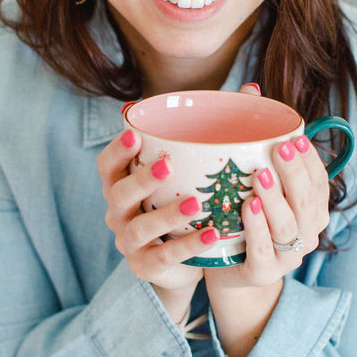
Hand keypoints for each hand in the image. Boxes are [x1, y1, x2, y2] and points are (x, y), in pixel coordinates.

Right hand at [97, 129, 203, 322]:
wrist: (179, 263)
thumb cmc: (181, 206)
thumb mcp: (185, 175)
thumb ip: (212, 133)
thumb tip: (249, 89)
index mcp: (122, 185)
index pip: (107, 165)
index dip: (116, 150)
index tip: (134, 134)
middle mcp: (118, 213)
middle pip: (119, 194)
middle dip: (141, 179)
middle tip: (168, 165)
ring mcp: (130, 242)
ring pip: (140, 228)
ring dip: (166, 215)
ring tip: (195, 203)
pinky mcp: (146, 266)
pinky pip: (165, 256)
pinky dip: (188, 245)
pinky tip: (211, 234)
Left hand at [204, 90, 330, 356]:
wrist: (226, 270)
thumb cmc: (242, 217)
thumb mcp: (250, 179)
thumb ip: (254, 139)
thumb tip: (252, 90)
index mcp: (311, 210)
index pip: (319, 183)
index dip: (310, 161)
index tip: (296, 137)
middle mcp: (307, 234)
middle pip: (307, 201)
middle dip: (294, 173)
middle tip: (279, 147)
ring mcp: (287, 256)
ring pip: (288, 225)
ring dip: (275, 198)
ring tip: (260, 174)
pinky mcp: (262, 272)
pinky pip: (263, 250)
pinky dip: (257, 227)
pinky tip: (247, 206)